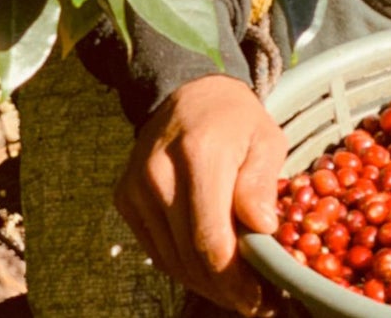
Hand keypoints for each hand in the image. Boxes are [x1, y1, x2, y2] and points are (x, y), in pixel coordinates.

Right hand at [114, 73, 287, 316]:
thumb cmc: (235, 119)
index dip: (235, 278)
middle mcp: (159, 173)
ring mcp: (135, 187)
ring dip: (205, 285)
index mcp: (199, 153)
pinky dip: (183, 267)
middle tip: (256, 304)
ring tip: (238, 294)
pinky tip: (210, 272)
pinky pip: (156, 249)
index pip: (209, 237)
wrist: (187, 93)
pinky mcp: (125, 199)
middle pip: (189, 255)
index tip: (262, 297)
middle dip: (225, 289)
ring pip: (170, 260)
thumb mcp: (265, 137)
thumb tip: (263, 228)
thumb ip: (261, 182)